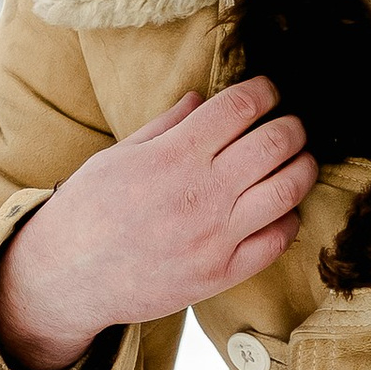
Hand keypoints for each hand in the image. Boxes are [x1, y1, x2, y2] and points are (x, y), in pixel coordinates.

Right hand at [0, 79, 316, 369]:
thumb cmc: (87, 211)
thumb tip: (201, 98)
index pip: (239, 108)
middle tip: (291, 124)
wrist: (67, 279)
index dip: (264, 91)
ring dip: (303, 167)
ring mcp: (214, 236)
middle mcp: (200, 193)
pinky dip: (290, 217)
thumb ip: (165, 126)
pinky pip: (277, 240)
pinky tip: (282, 207)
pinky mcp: (221, 273)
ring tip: (298, 160)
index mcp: (173, 156)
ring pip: (288, 189)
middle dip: (293, 125)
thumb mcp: (117, 156)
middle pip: (276, 143)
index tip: (268, 90)